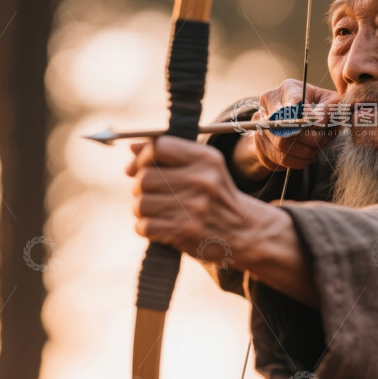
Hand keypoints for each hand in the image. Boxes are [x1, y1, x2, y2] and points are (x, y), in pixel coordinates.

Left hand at [127, 136, 247, 260]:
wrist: (245, 232)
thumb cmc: (217, 197)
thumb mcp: (204, 168)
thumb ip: (170, 154)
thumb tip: (132, 146)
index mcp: (206, 159)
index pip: (159, 147)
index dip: (141, 158)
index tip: (137, 169)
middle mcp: (201, 180)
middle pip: (144, 177)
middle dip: (140, 188)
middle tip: (150, 195)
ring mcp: (193, 207)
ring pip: (141, 203)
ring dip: (141, 210)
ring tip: (154, 212)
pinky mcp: (185, 231)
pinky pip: (144, 226)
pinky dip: (145, 228)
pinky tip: (159, 227)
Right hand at [237, 79, 340, 176]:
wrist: (295, 120)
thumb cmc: (316, 107)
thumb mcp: (327, 101)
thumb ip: (328, 108)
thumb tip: (318, 122)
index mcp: (287, 89)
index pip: (293, 103)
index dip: (308, 118)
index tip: (320, 125)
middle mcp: (269, 105)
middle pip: (286, 126)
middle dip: (310, 138)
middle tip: (323, 140)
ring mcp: (261, 125)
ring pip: (283, 145)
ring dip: (305, 151)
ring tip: (317, 149)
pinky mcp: (261, 144)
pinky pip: (280, 158)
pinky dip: (298, 161)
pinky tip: (308, 156)